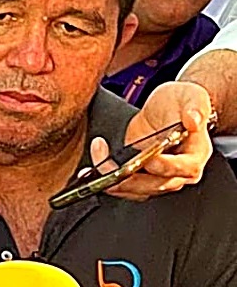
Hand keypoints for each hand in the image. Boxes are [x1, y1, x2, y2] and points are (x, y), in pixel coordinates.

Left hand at [87, 81, 213, 200]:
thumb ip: (194, 107)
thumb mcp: (190, 96)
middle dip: (129, 176)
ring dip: (112, 181)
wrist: (166, 108)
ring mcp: (158, 178)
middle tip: (110, 164)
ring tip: (96, 163)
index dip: (165, 166)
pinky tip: (91, 172)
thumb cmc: (180, 103)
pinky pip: (123, 187)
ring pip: (135, 190)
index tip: (148, 158)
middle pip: (155, 184)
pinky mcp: (140, 178)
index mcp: (195, 154)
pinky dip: (105, 181)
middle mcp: (178, 172)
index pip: (184, 168)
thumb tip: (194, 120)